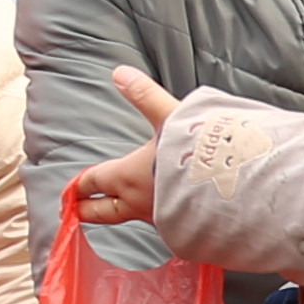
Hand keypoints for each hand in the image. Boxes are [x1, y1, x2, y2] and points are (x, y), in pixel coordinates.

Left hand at [63, 64, 183, 228]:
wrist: (233, 190)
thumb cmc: (196, 154)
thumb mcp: (169, 116)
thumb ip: (145, 95)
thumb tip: (120, 73)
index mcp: (128, 176)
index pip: (95, 181)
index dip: (80, 183)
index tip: (70, 190)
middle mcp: (139, 203)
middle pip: (105, 212)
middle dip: (89, 211)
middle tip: (77, 213)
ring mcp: (161, 220)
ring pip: (134, 218)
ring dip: (124, 214)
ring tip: (123, 211)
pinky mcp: (183, 230)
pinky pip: (161, 227)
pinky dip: (157, 221)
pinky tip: (163, 217)